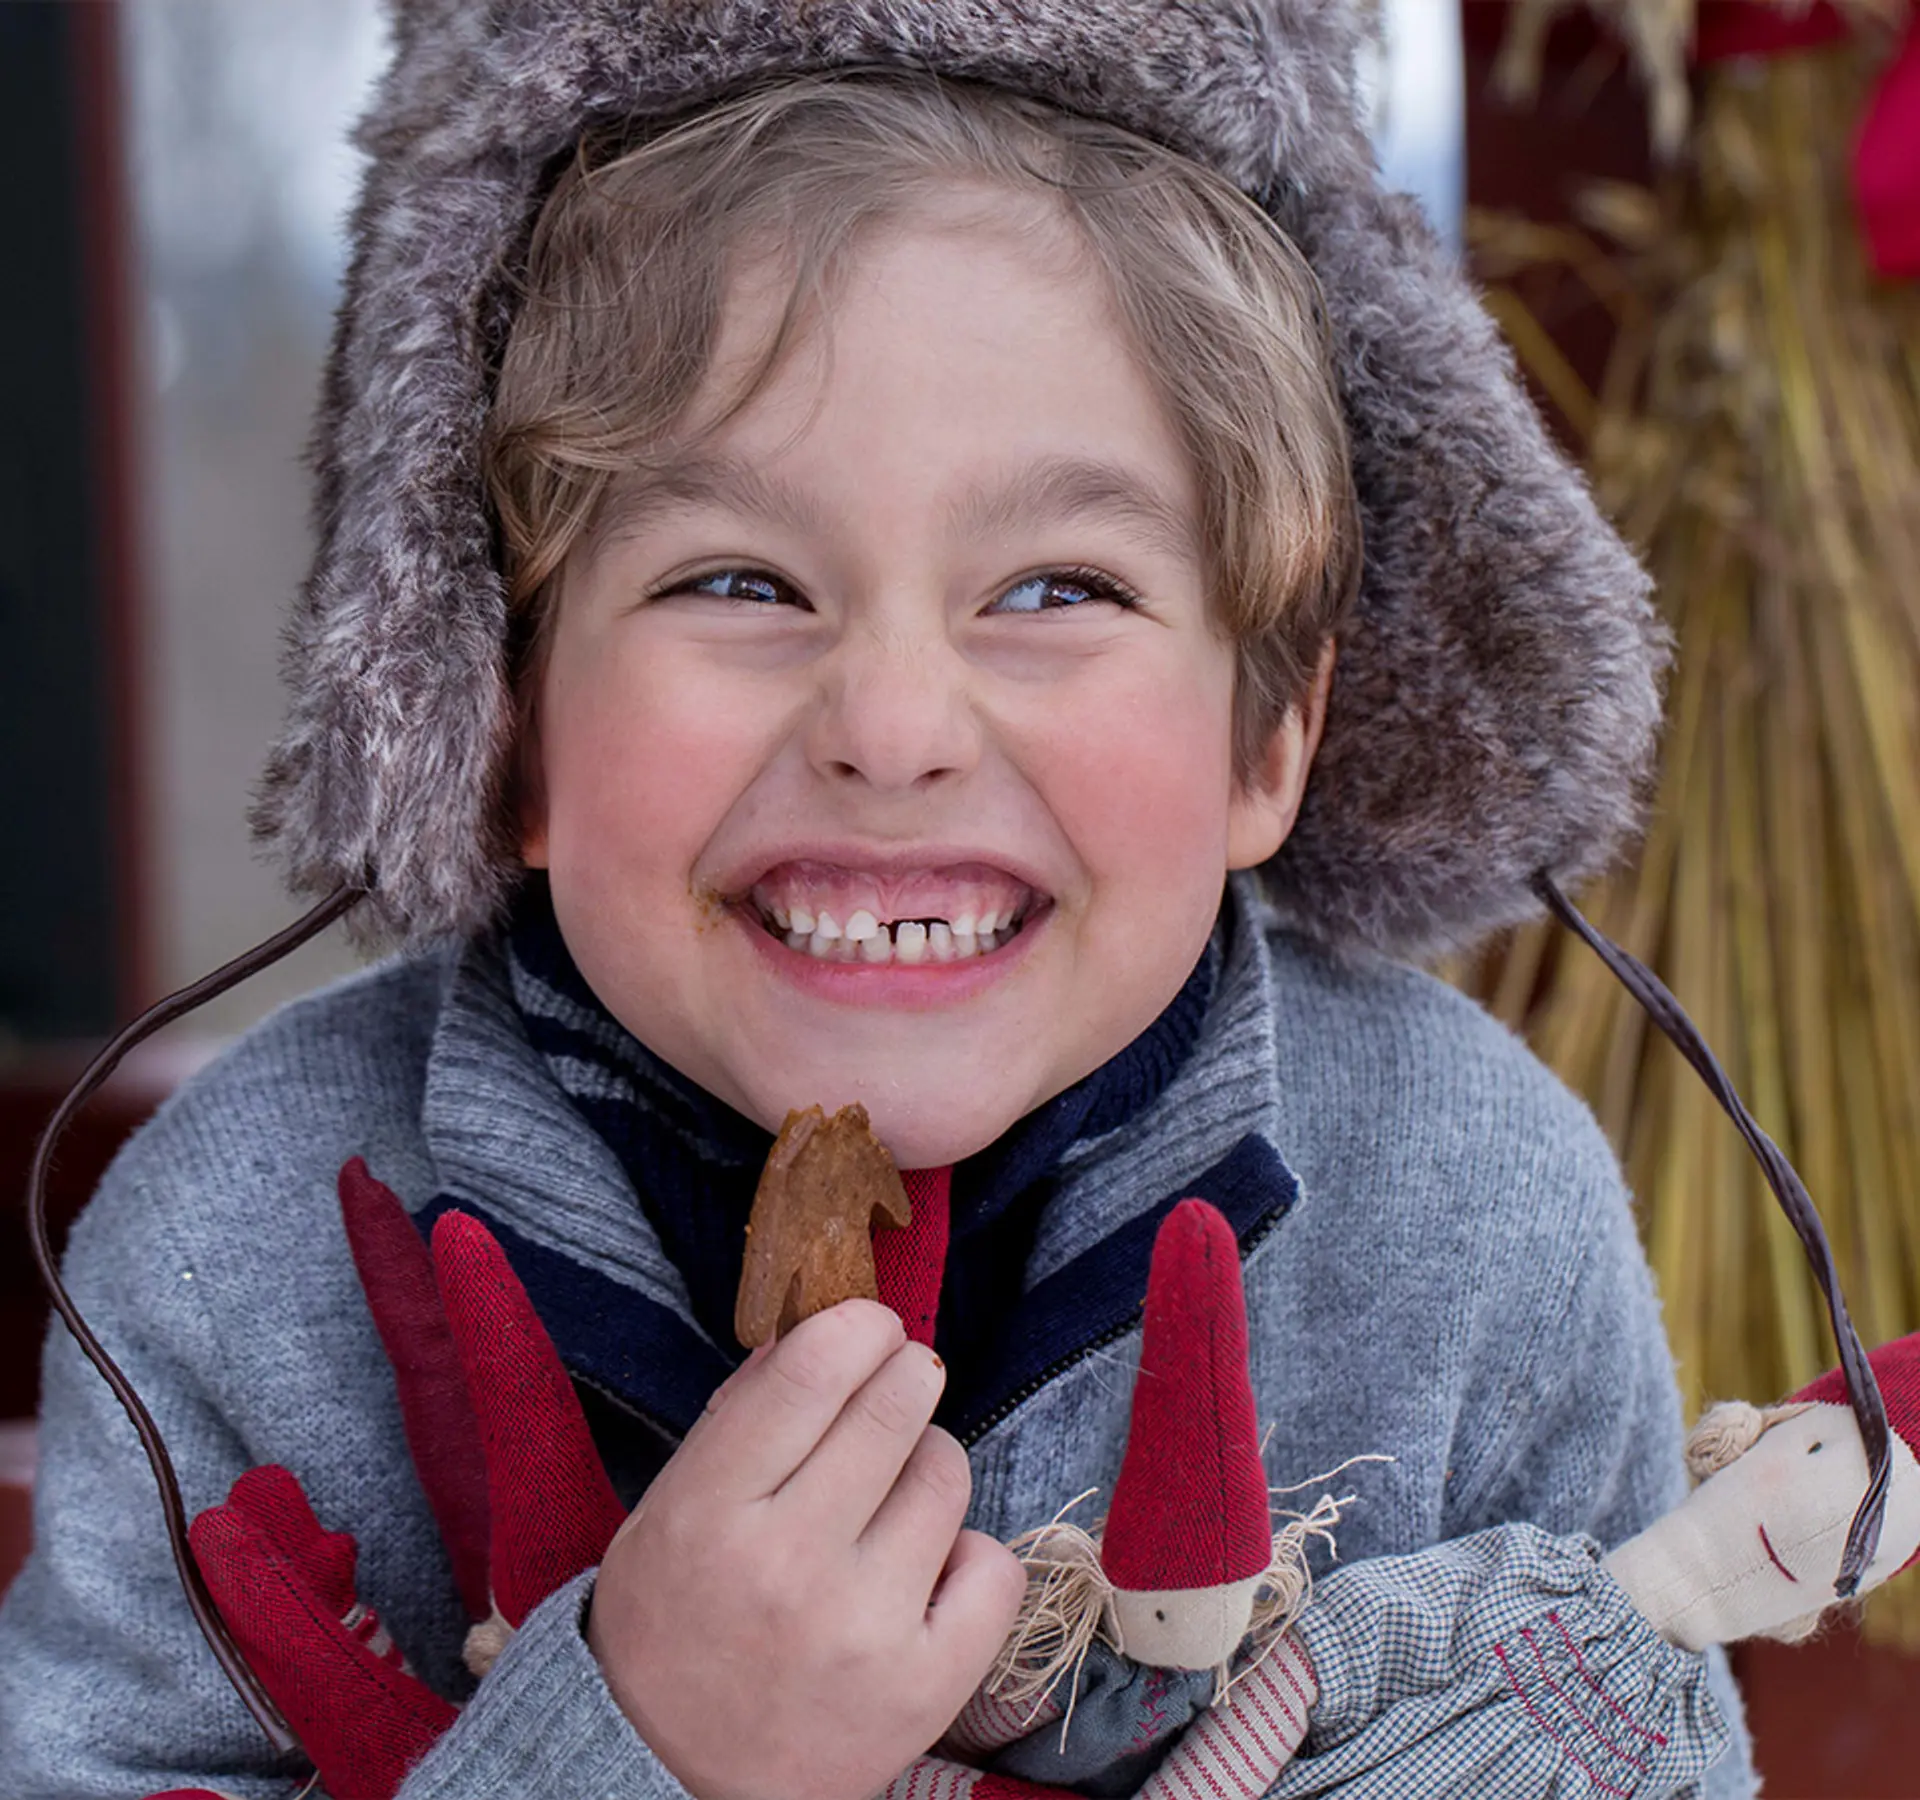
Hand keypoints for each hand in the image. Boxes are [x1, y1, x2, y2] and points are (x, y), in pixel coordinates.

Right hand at [586, 1299, 1026, 1799]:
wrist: (670, 1782)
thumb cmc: (672, 1629)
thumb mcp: (670, 1511)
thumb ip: (740, 1420)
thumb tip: (817, 1334)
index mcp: (710, 1511)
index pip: (813, 1372)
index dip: (858, 1327)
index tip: (870, 1329)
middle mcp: (789, 1565)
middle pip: (896, 1407)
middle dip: (906, 1377)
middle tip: (899, 1386)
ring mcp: (863, 1628)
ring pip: (946, 1474)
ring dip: (927, 1467)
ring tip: (891, 1502)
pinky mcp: (924, 1687)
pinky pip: (994, 1567)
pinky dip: (968, 1559)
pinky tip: (925, 1573)